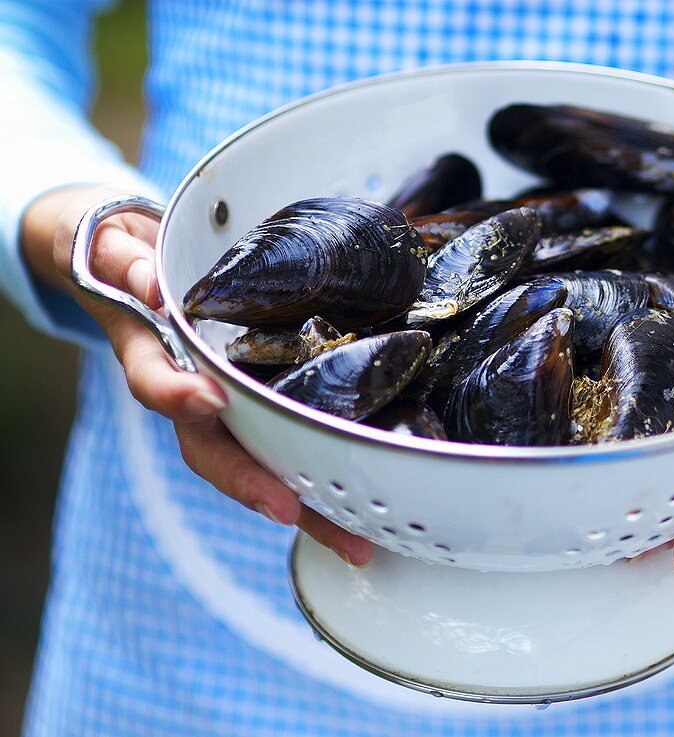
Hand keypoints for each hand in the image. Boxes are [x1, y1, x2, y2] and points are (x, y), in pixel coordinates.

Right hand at [22, 185, 372, 565]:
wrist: (131, 274)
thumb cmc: (126, 262)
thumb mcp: (113, 249)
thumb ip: (124, 262)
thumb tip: (150, 283)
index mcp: (151, 357)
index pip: (156, 382)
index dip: (178, 395)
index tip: (207, 399)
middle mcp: (190, 396)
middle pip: (218, 453)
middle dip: (255, 486)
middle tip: (293, 512)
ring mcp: (226, 411)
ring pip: (260, 467)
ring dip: (305, 510)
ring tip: (353, 544)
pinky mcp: (260, 411)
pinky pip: (287, 451)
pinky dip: (321, 485)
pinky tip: (363, 513)